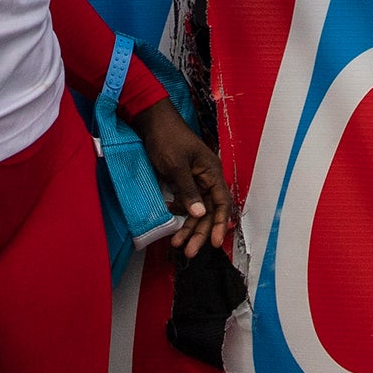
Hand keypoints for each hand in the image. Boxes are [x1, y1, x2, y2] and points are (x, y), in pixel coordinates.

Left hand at [128, 97, 240, 259]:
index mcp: (211, 171)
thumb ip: (188, 191)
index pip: (221, 202)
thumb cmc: (166, 139)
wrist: (151, 121)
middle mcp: (206, 177)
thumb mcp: (176, 166)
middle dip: (199, 232)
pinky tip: (170, 219)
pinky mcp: (181, 180)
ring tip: (177, 244)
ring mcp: (194, 179)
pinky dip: (179, 212)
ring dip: (188, 227)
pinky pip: (185, 201)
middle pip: (208, 210)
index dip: (219, 223)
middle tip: (189, 252)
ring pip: (196, 209)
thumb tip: (200, 214)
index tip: (212, 242)